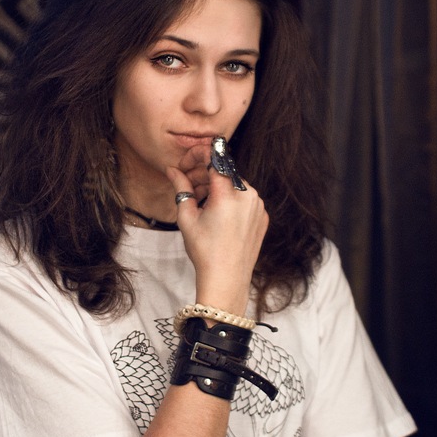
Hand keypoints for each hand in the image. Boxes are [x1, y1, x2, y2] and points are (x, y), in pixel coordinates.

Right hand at [168, 148, 267, 315]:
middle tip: (187, 186)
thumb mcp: (187, 218)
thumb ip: (181, 189)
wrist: (227, 280)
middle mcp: (247, 195)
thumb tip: (173, 171)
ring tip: (201, 205)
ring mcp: (258, 206)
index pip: (214, 159)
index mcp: (227, 194)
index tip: (186, 164)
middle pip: (223, 173)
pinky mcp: (263, 216)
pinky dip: (231, 201)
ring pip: (234, 185)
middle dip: (204, 175)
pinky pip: (245, 200)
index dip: (197, 157)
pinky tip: (217, 216)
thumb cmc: (205, 252)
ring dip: (217, 188)